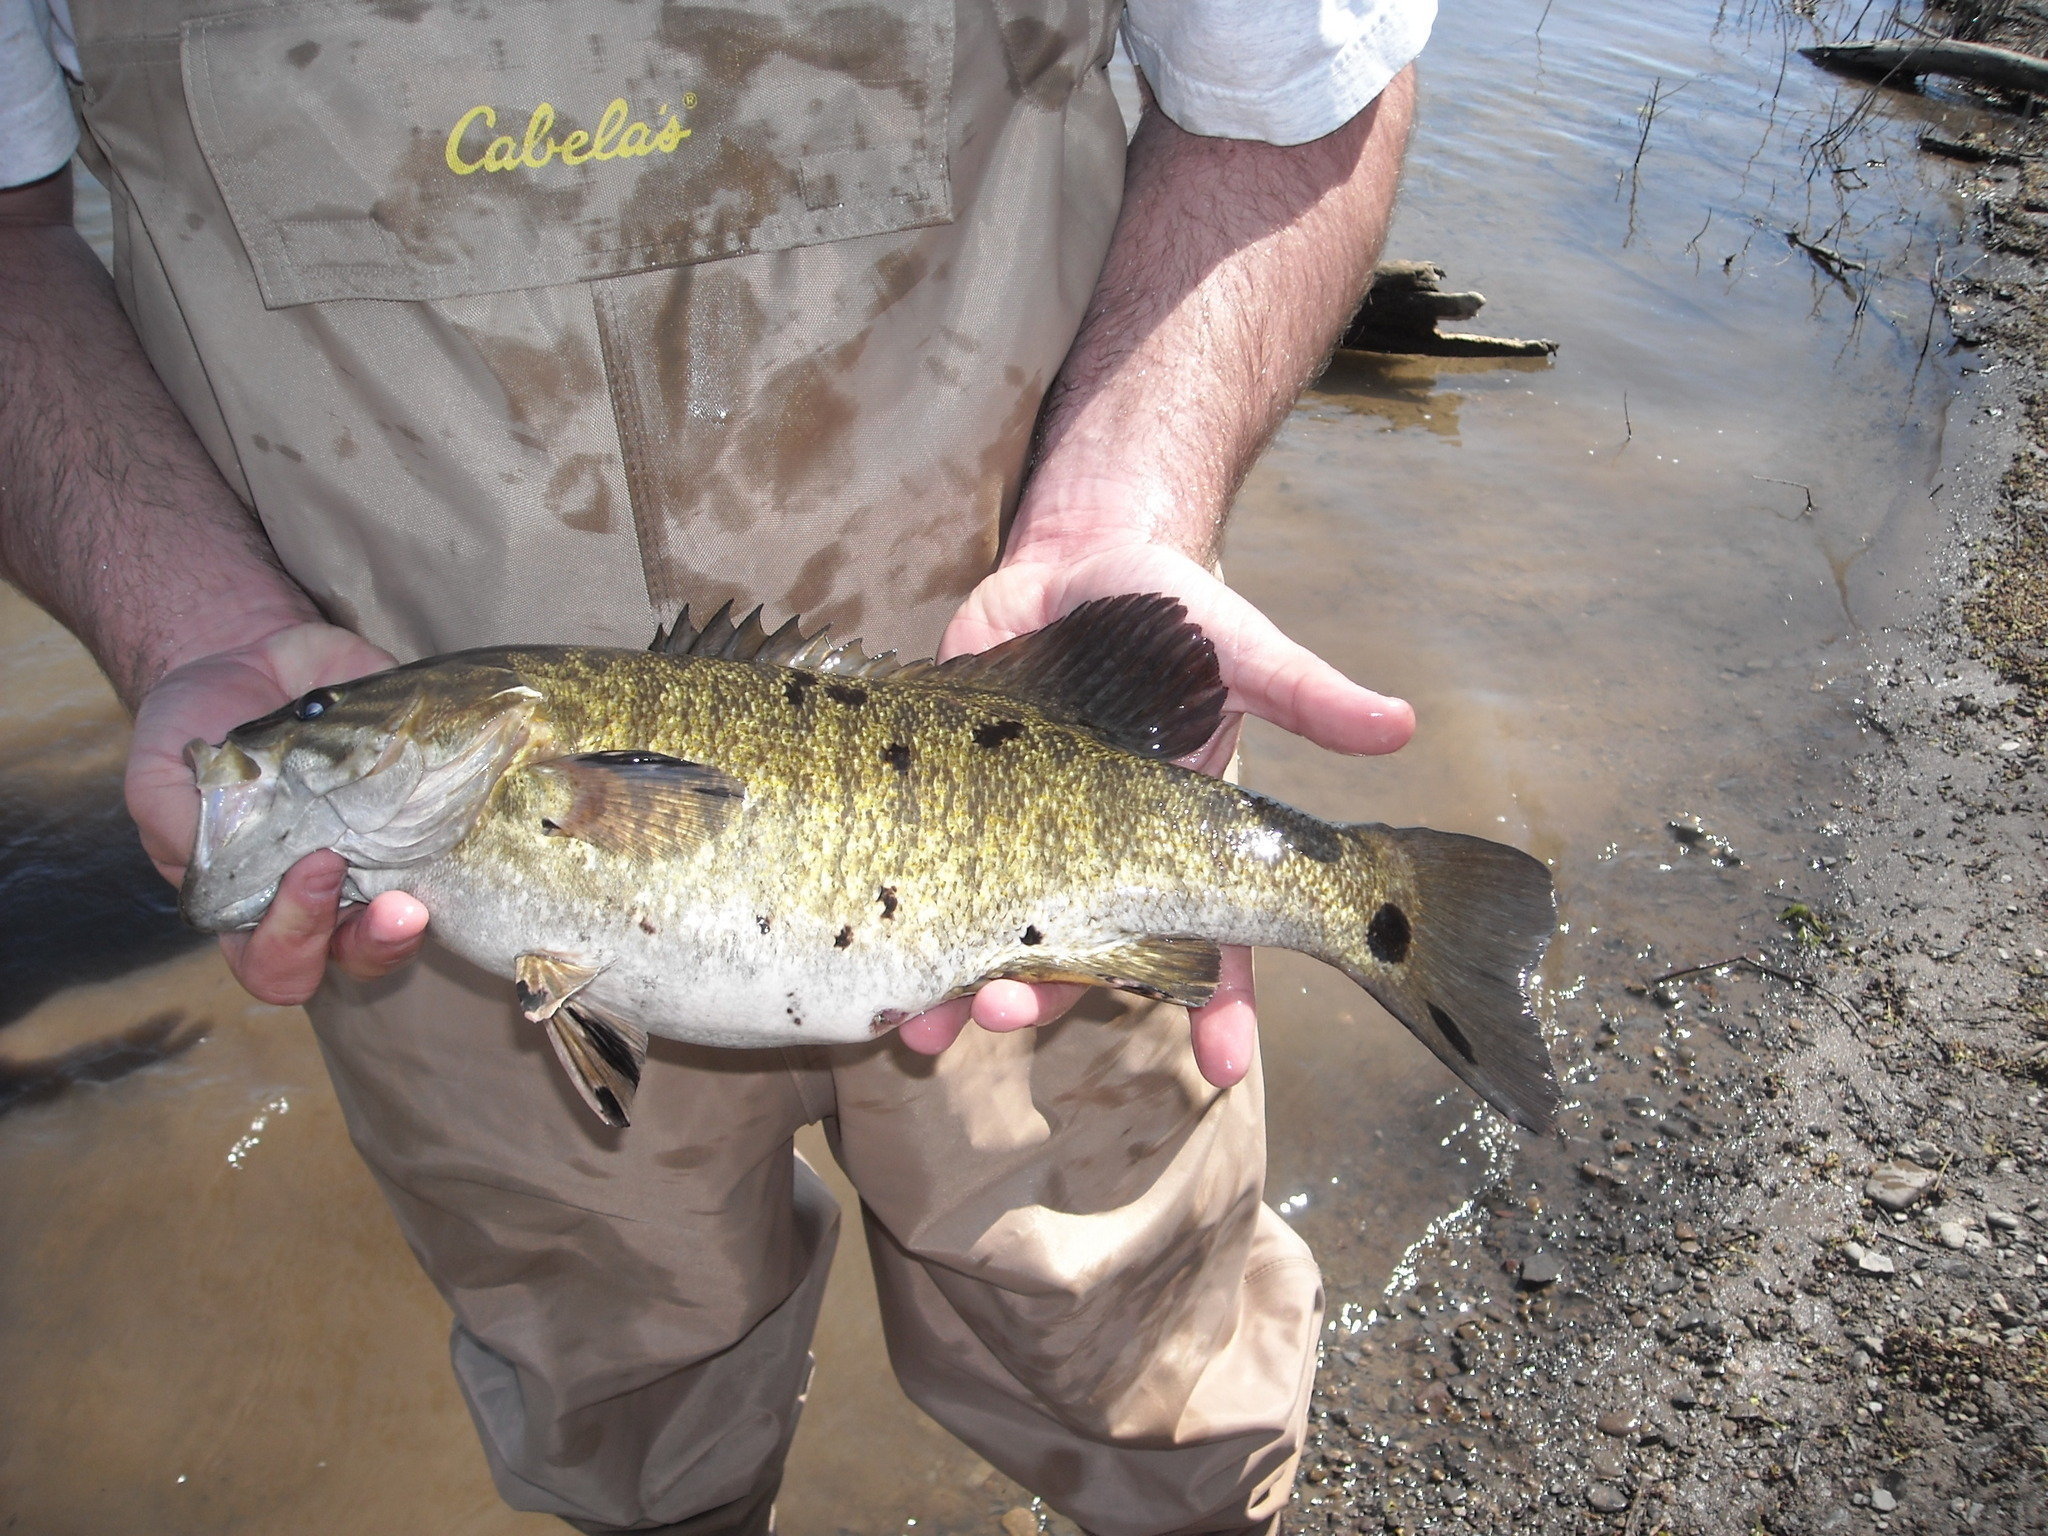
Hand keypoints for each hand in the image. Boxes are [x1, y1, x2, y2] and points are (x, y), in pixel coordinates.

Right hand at [126, 622, 429, 1005]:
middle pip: (354, 957)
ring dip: (415, 923)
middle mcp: (324, 890)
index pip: (276, 963)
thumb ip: (175, 826)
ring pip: (409, 924)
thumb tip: (220, 863)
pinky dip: (457, 846)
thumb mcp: (160, 774)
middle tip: (387, 900)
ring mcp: (377, 856)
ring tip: (418, 895)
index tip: (311, 865)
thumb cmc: (197, 728)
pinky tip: (452, 819)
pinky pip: (450, 851)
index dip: (292, 938)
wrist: (251, 659)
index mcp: (255, 900)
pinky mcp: (422, 816)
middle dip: (371, 943)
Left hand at [895, 540, 1414, 1085]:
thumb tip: (1400, 725)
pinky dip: (906, 937)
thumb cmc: (1172, 609)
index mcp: (1176, 844)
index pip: (1211, 945)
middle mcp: (1100, 862)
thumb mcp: (1239, 647)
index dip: (1220, 1011)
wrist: (1074, 555)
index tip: (1221, 1066)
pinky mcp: (954, 813)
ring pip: (1001, 945)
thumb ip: (1305, 691)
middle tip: (1017, 1013)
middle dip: (1053, 1002)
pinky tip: (884, 980)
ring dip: (968, 995)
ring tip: (933, 1025)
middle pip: (1083, 963)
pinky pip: (933, 891)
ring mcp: (1023, 843)